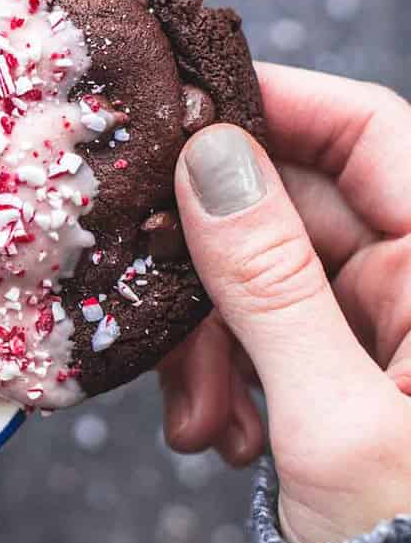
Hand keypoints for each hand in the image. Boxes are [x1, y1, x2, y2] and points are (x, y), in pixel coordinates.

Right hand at [157, 64, 410, 542]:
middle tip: (155, 306)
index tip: (182, 109)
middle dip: (217, 264)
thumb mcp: (337, 421)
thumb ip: (270, 284)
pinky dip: (228, 375)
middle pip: (296, 208)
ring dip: (213, 337)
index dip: (277, 105)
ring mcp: (386, 330)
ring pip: (265, 277)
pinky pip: (266, 336)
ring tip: (200, 417)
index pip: (370, 130)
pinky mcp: (348, 374)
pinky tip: (220, 436)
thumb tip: (212, 159)